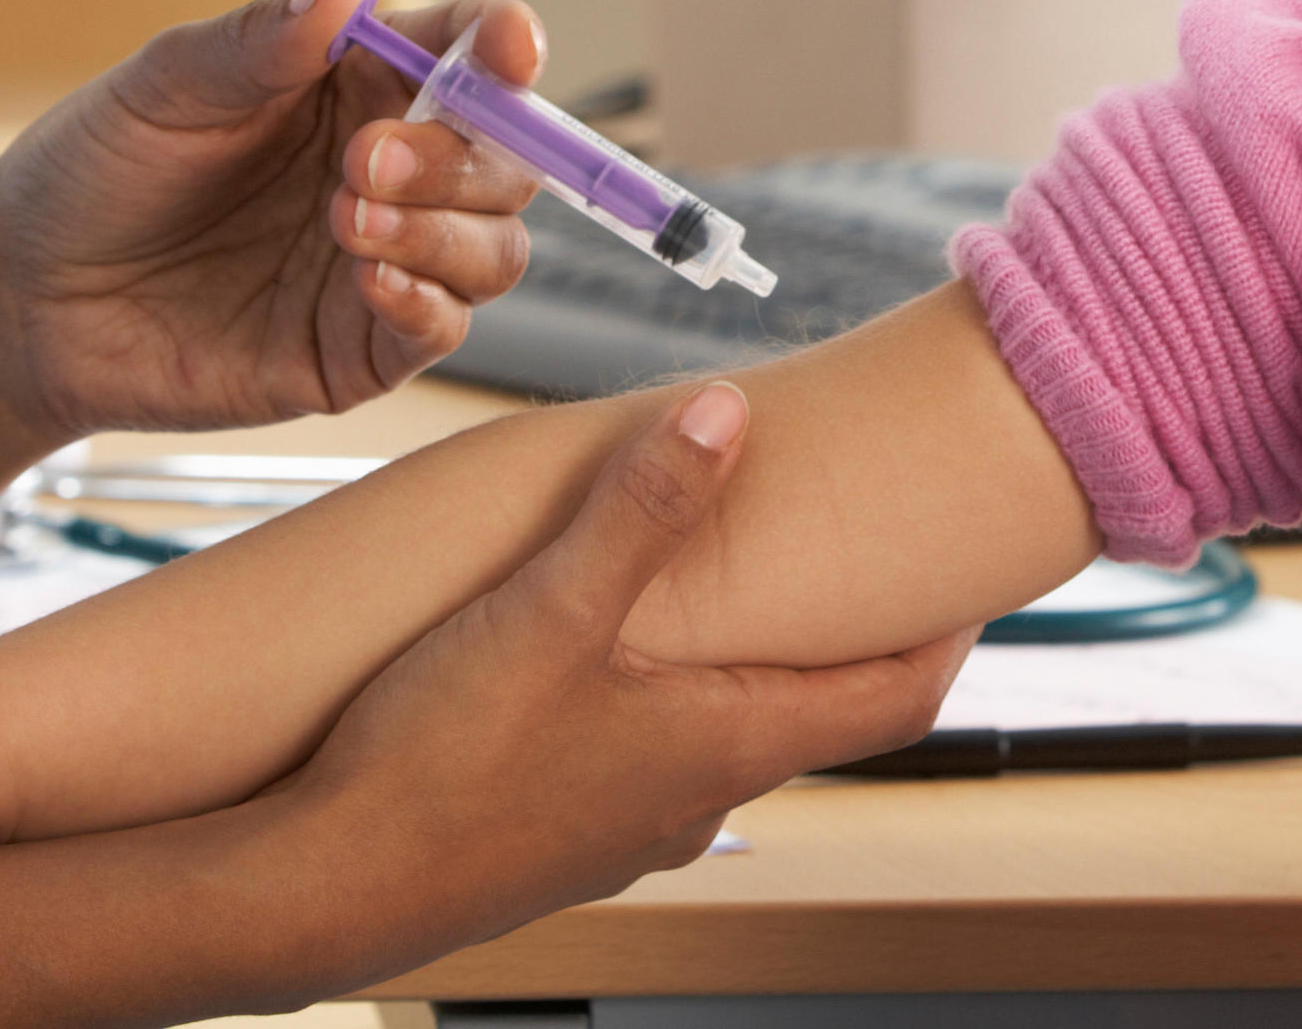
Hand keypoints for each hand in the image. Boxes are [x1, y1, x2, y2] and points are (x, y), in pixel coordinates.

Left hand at [0, 0, 553, 442]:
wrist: (22, 298)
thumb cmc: (92, 172)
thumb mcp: (165, 86)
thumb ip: (259, 42)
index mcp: (356, 84)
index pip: (467, 52)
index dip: (504, 45)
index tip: (510, 48)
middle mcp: (388, 170)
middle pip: (505, 157)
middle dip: (460, 154)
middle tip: (364, 159)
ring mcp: (380, 263)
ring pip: (494, 247)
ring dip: (445, 230)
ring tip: (350, 222)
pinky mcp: (356, 350)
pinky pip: (442, 330)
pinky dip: (429, 304)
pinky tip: (370, 280)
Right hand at [240, 387, 974, 1001]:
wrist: (321, 890)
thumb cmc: (440, 761)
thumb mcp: (549, 609)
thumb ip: (643, 509)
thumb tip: (730, 410)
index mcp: (730, 745)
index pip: (899, 698)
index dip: (950, 631)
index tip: (980, 572)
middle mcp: (700, 800)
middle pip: (814, 710)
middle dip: (836, 633)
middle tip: (849, 552)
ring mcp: (631, 832)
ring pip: (720, 735)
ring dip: (736, 668)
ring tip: (721, 586)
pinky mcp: (563, 842)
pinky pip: (643, 762)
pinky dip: (658, 705)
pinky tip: (598, 663)